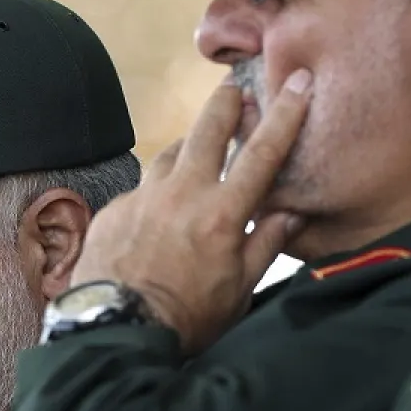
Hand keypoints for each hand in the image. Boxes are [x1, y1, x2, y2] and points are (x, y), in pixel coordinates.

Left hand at [70, 70, 311, 353]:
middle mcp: (181, 194)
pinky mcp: (113, 210)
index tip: (297, 82)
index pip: (262, 153)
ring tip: (193, 154)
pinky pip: (140, 191)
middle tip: (231, 88)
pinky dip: (153, 196)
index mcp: (222, 213)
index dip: (284, 114)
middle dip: (224, 104)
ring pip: (168, 155)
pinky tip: (154, 215)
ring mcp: (142, 198)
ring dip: (185, 150)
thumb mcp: (238, 290)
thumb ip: (264, 246)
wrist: (114, 329)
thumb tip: (291, 214)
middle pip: (206, 131)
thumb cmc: (186, 318)